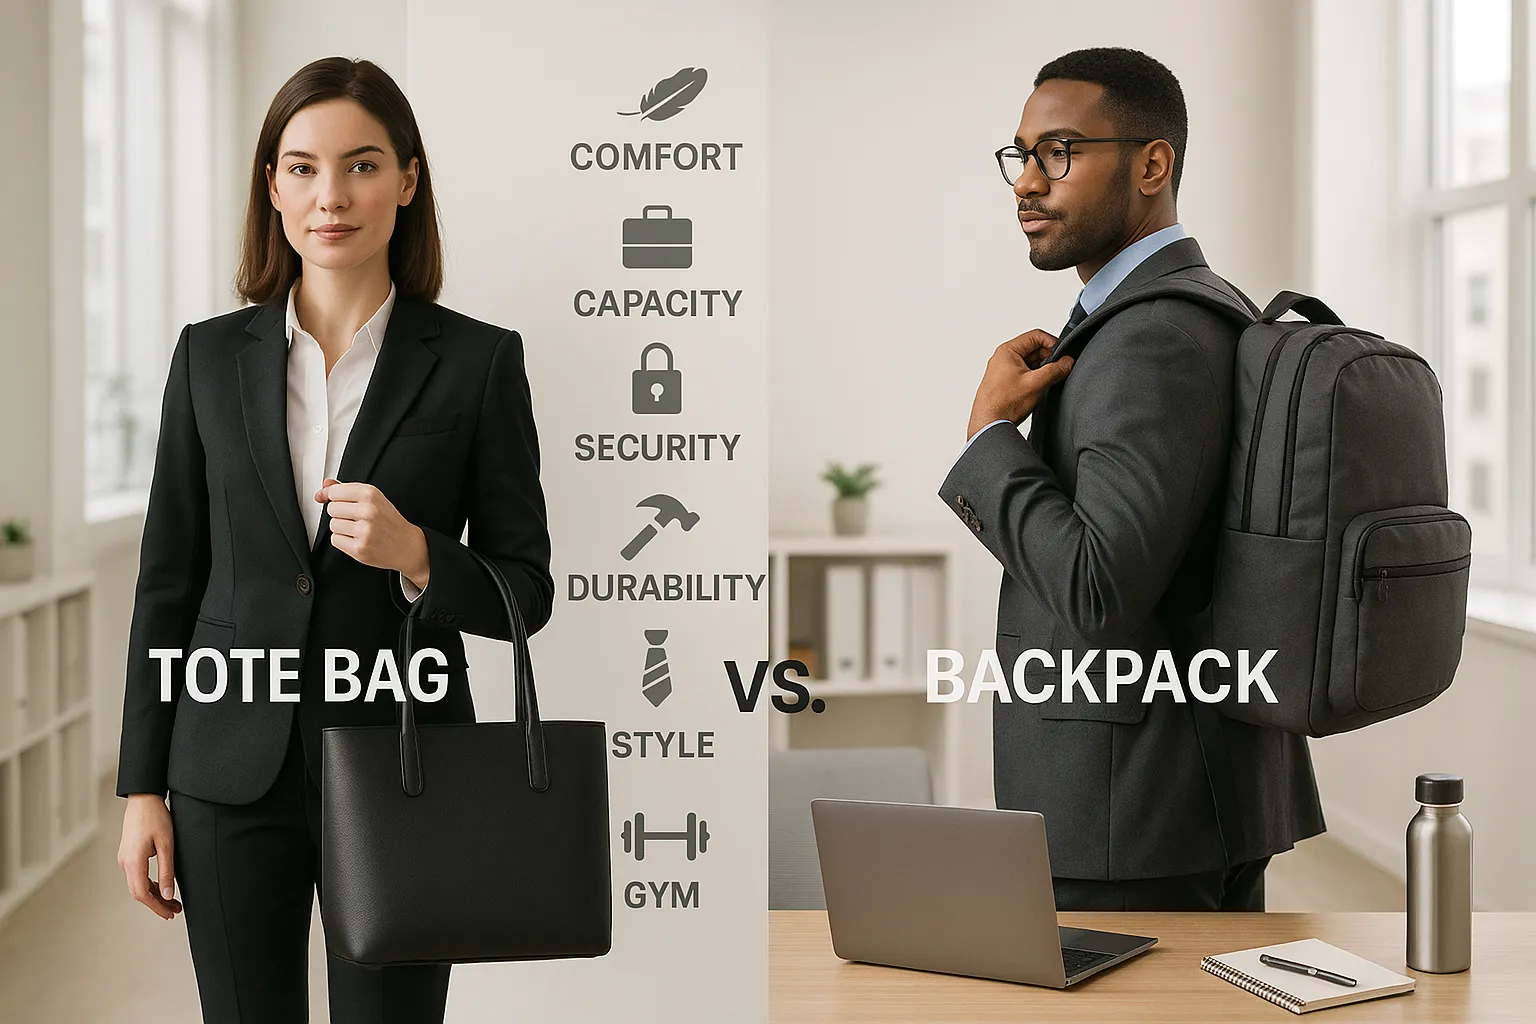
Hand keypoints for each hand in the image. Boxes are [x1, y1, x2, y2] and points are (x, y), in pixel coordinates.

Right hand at [118, 793, 180, 919]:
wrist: (143, 799)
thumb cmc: (156, 818)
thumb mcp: (167, 845)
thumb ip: (167, 871)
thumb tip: (168, 895)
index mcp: (133, 862)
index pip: (142, 894)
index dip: (156, 907)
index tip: (170, 914)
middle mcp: (125, 863)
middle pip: (139, 892)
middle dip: (157, 904)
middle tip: (174, 911)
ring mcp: (125, 859)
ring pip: (138, 885)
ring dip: (155, 894)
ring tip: (173, 901)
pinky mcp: (128, 854)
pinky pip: (137, 876)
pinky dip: (150, 884)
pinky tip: (163, 886)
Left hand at [315, 479, 430, 588]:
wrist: (407, 545)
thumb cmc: (389, 521)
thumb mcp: (372, 499)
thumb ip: (346, 490)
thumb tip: (322, 489)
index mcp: (371, 494)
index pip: (334, 492)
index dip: (334, 498)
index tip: (338, 502)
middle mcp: (368, 510)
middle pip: (332, 509)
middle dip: (340, 514)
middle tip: (356, 518)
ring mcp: (364, 530)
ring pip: (333, 525)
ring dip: (342, 528)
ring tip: (358, 529)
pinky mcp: (359, 548)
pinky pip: (336, 540)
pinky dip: (344, 541)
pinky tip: (357, 539)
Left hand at [966, 329, 1074, 439]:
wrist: (989, 425)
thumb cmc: (1003, 404)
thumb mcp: (1036, 383)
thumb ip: (1055, 370)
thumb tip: (1067, 362)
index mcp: (1007, 351)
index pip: (1036, 336)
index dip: (1052, 343)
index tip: (1062, 356)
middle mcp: (1003, 358)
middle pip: (1034, 349)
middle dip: (1049, 359)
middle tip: (1057, 371)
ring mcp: (1004, 371)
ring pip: (1030, 362)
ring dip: (1042, 370)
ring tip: (1046, 383)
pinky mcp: (1006, 383)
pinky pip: (1025, 373)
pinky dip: (1035, 378)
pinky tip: (1038, 390)